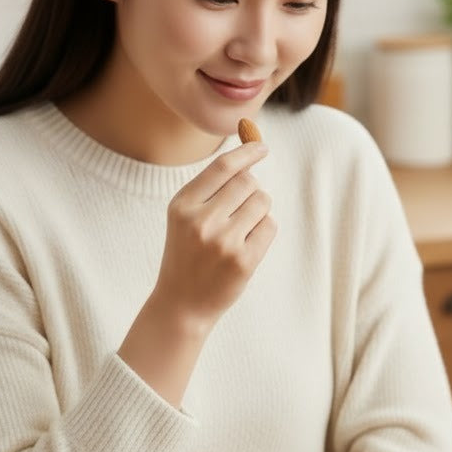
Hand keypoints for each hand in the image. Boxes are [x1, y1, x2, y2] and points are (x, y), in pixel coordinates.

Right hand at [153, 141, 276, 334]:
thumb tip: (250, 155)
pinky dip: (264, 230)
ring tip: (241, 229)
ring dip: (259, 210)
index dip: (247, 152)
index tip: (262, 147)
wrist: (181, 304)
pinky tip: (247, 245)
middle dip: (252, 190)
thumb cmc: (187, 255)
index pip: (223, 166)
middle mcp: (201, 221)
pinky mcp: (243, 261)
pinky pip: (270, 226)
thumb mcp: (186, 218)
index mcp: (182, 205)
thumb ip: (211, 188)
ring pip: (263, 202)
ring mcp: (223, 242)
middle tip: (241, 209)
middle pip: (248, 182)